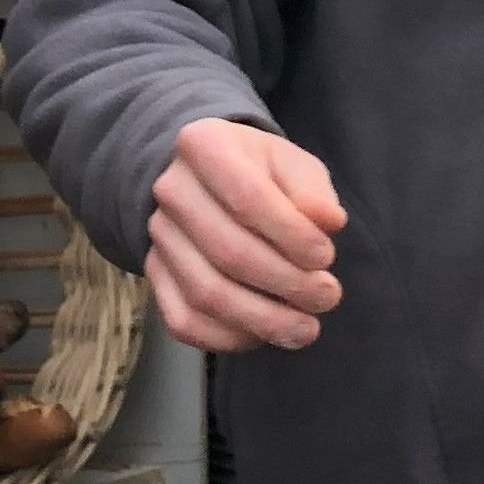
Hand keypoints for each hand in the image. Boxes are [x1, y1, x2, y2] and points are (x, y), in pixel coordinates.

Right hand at [147, 117, 345, 352]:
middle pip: (227, 251)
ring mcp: (157, 237)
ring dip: (262, 319)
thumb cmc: (262, 171)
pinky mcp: (154, 276)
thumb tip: (328, 223)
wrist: (210, 179)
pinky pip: (183, 321)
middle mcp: (171, 190)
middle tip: (328, 296)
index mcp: (204, 146)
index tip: (326, 257)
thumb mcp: (294, 165)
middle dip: (285, 283)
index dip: (290, 234)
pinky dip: (227, 337)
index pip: (246, 196)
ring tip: (305, 328)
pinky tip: (265, 335)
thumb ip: (313, 192)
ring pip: (205, 293)